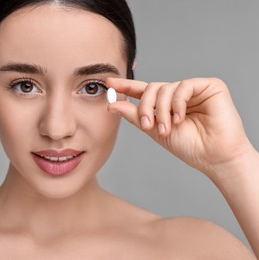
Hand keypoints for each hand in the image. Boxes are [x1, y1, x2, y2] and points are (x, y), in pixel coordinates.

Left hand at [107, 77, 253, 178]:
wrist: (214, 157)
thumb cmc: (188, 146)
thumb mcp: (154, 130)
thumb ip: (135, 116)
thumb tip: (112, 104)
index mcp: (165, 104)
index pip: (143, 91)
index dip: (126, 86)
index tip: (109, 84)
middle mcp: (178, 95)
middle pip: (151, 88)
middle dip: (145, 107)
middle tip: (147, 125)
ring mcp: (193, 89)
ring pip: (165, 88)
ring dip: (161, 110)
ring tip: (166, 129)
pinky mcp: (209, 86)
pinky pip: (184, 86)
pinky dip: (178, 103)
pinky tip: (180, 118)